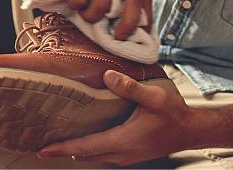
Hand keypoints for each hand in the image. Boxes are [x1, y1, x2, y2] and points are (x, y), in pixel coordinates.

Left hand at [38, 70, 208, 166]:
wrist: (191, 131)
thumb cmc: (174, 114)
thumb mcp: (154, 97)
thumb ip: (129, 88)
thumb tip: (107, 76)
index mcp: (122, 140)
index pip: (85, 147)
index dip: (62, 148)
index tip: (42, 149)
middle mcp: (121, 154)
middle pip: (85, 155)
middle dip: (64, 150)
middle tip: (42, 144)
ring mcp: (126, 157)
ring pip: (94, 157)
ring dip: (77, 150)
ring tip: (59, 141)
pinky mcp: (131, 154)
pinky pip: (104, 154)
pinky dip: (90, 149)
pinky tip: (86, 139)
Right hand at [40, 0, 151, 39]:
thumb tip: (131, 20)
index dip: (146, 18)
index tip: (142, 34)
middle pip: (133, 1)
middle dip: (127, 25)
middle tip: (118, 36)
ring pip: (103, 5)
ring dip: (92, 16)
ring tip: (85, 12)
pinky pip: (81, 0)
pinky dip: (76, 6)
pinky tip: (72, 1)